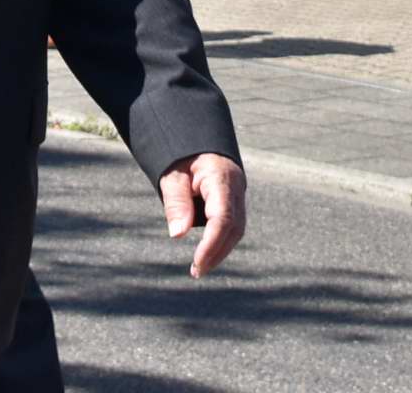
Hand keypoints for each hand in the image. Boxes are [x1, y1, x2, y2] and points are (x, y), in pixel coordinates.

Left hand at [158, 152, 246, 277]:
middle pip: (234, 227)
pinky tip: (208, 253)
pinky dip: (222, 241)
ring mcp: (239, 194)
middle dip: (217, 252)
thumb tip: (178, 234)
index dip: (212, 243)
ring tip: (200, 267)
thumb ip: (176, 202)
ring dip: (220, 250)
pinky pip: (234, 225)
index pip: (222, 217)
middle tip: (196, 271)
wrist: (197, 140)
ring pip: (237, 229)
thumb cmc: (182, 156)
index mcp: (221, 177)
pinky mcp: (236, 200)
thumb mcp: (172, 174)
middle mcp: (236, 187)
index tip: (197, 262)